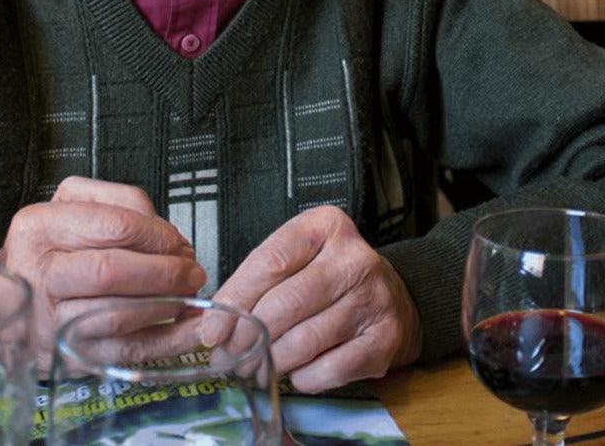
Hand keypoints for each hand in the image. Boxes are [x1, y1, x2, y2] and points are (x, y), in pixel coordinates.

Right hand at [0, 176, 205, 374]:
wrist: (14, 299)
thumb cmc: (57, 247)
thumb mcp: (79, 206)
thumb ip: (126, 206)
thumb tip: (173, 241)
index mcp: (41, 226)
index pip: (116, 226)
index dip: (158, 236)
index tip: (180, 244)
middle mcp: (40, 273)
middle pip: (113, 272)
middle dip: (165, 272)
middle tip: (192, 273)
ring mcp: (50, 319)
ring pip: (118, 315)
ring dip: (167, 306)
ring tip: (189, 296)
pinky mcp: (68, 354)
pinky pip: (124, 351)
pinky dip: (166, 342)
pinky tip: (189, 330)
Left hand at [211, 206, 421, 392]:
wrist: (392, 296)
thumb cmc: (329, 275)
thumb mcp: (296, 258)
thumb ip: (256, 282)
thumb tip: (213, 329)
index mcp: (326, 226)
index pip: (269, 262)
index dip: (235, 300)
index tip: (212, 331)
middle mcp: (354, 258)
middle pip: (285, 304)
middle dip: (247, 338)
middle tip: (229, 358)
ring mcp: (374, 299)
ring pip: (303, 341)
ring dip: (270, 363)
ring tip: (254, 369)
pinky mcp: (384, 340)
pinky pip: (328, 370)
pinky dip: (303, 378)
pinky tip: (296, 372)